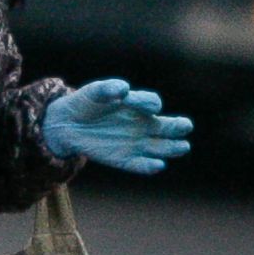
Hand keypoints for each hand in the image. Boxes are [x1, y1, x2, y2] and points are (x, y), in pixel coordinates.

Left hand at [43, 79, 194, 173]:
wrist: (68, 124)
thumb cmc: (87, 102)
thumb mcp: (95, 91)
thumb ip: (109, 88)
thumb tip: (124, 90)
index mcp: (138, 105)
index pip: (152, 103)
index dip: (148, 103)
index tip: (138, 103)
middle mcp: (142, 124)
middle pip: (166, 126)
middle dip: (178, 126)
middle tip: (185, 126)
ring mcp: (135, 143)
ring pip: (160, 147)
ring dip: (172, 148)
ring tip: (182, 147)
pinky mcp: (124, 159)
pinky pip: (140, 165)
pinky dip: (149, 166)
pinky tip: (159, 165)